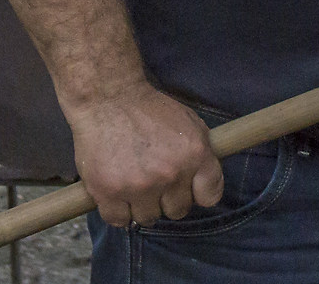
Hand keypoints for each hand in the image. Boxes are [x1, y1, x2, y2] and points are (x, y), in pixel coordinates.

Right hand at [66, 84, 222, 226]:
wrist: (109, 98)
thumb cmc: (149, 109)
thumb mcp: (189, 123)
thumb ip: (201, 154)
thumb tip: (204, 183)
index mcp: (195, 154)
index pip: (210, 196)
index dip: (198, 194)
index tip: (188, 190)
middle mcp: (171, 173)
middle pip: (178, 211)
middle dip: (168, 199)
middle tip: (155, 182)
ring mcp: (139, 185)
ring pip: (148, 218)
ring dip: (142, 205)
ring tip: (133, 185)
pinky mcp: (109, 192)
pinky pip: (119, 220)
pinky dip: (117, 211)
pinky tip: (116, 194)